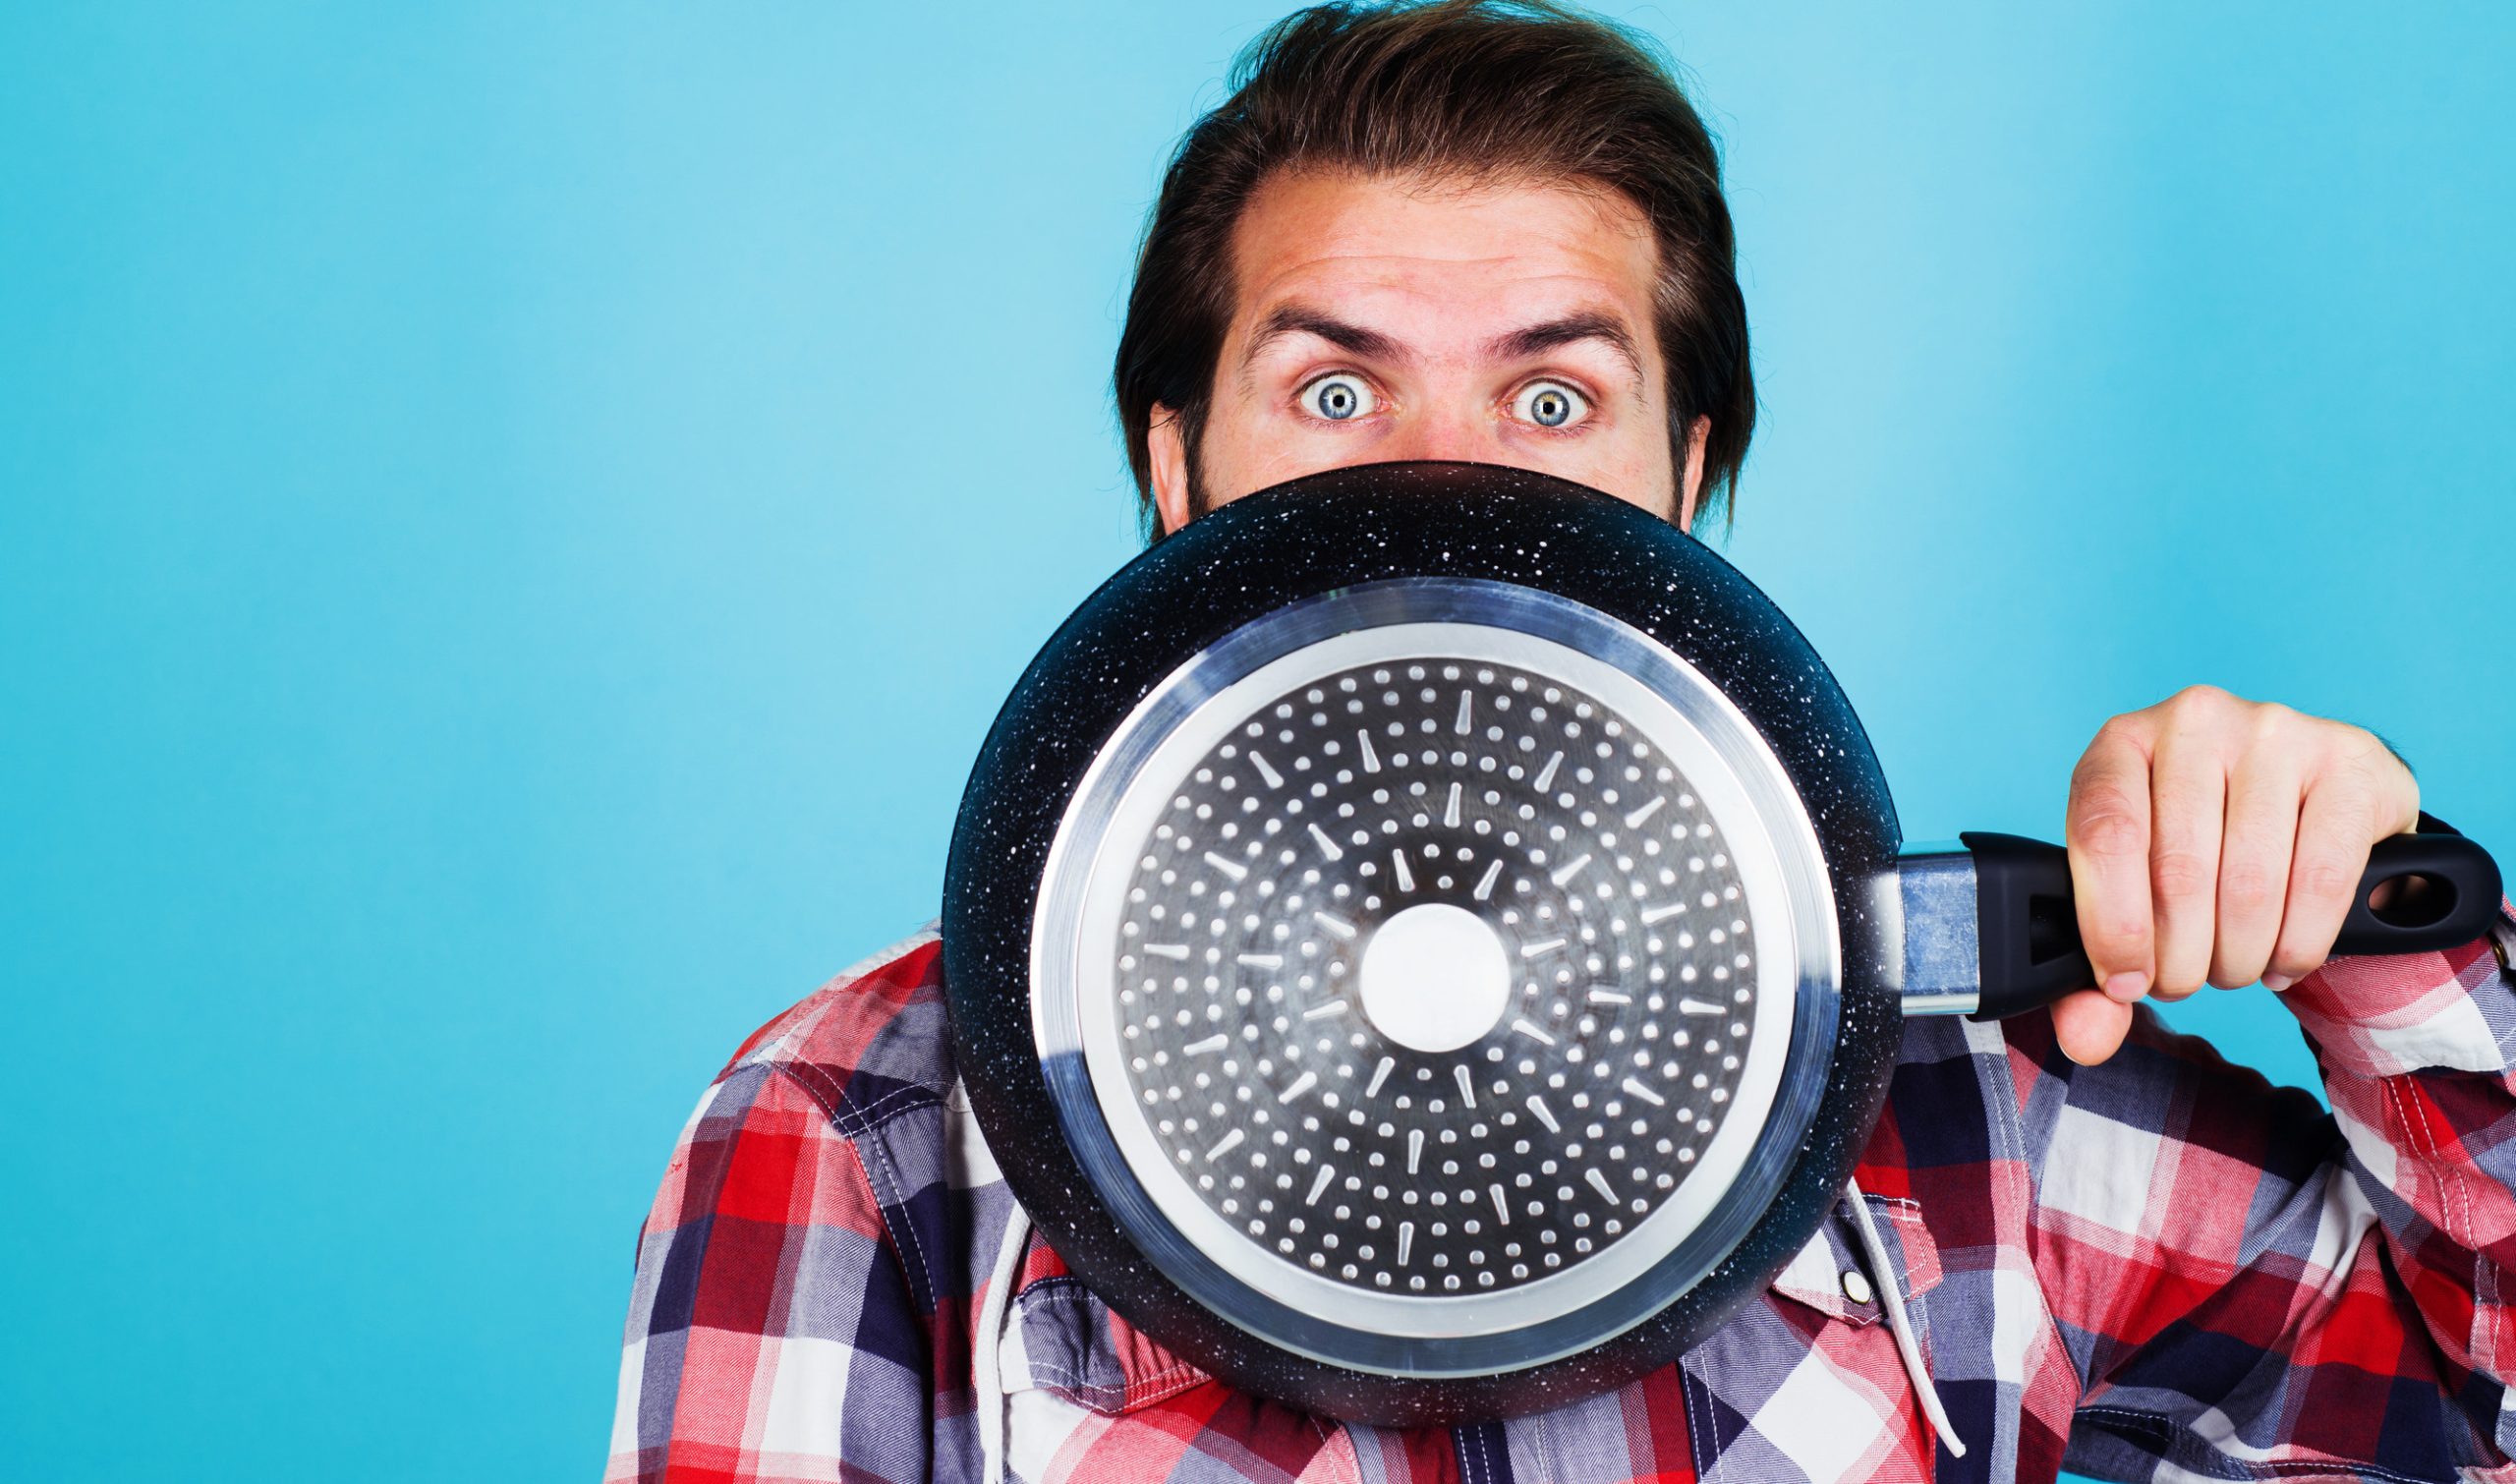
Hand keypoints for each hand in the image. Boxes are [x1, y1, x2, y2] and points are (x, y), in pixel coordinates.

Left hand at [2049, 685, 2419, 1064]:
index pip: (2103, 834)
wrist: (2310, 816)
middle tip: (2188, 980)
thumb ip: (2096, 974)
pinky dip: (2299, 942)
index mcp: (2121, 744)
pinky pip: (2321, 879)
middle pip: (2178, 872)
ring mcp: (2277, 732)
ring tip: (2234, 966)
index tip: (2126, 981)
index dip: (2112, 924)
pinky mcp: (2351, 762)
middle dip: (2181, 957)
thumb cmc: (2203, 855)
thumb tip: (2085, 1038)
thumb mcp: (2136, 900)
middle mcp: (2195, 720)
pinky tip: (2284, 956)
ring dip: (2240, 956)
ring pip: (2250, 884)